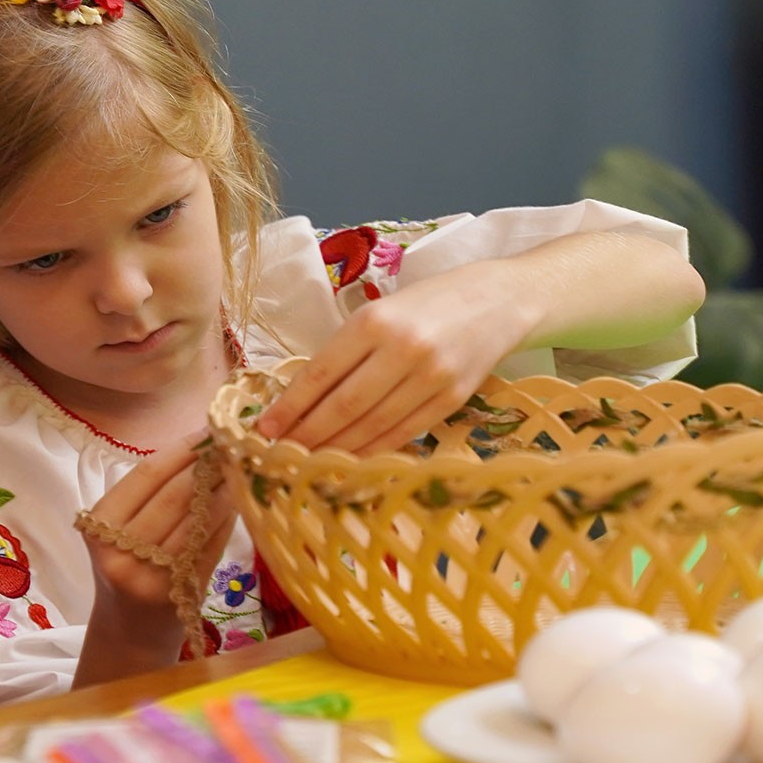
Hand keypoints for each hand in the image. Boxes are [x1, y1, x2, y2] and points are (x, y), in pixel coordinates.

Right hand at [73, 441, 235, 689]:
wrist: (130, 630)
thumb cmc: (128, 567)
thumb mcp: (120, 529)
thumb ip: (150, 493)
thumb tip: (200, 447)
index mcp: (100, 525)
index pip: (146, 475)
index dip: (181, 449)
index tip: (207, 431)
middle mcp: (120, 550)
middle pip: (174, 495)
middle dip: (207, 466)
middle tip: (232, 446)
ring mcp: (150, 575)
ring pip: (196, 519)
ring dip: (223, 491)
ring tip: (240, 469)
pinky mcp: (179, 592)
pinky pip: (210, 545)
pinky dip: (226, 520)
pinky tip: (238, 502)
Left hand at [257, 267, 531, 453]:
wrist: (498, 300)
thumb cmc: (429, 302)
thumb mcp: (382, 310)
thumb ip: (349, 350)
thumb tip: (302, 398)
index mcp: (376, 322)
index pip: (322, 373)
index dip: (290, 406)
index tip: (264, 428)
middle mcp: (403, 350)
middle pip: (344, 406)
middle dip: (307, 435)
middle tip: (279, 454)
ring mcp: (431, 378)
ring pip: (372, 426)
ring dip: (335, 449)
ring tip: (306, 462)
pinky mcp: (453, 400)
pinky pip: (404, 434)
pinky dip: (373, 451)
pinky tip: (349, 460)